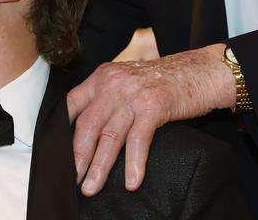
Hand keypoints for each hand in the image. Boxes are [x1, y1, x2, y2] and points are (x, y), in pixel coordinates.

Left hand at [66, 44, 232, 194]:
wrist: (201, 70)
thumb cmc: (164, 81)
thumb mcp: (127, 81)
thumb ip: (107, 98)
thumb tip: (88, 132)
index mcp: (102, 77)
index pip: (71, 104)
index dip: (60, 131)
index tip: (56, 154)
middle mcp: (113, 84)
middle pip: (86, 125)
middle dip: (77, 156)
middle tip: (72, 178)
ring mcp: (133, 95)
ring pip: (109, 136)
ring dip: (99, 166)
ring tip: (91, 187)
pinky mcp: (154, 106)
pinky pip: (138, 140)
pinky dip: (134, 163)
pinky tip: (132, 182)